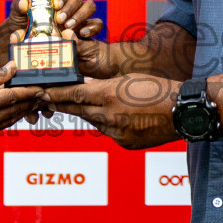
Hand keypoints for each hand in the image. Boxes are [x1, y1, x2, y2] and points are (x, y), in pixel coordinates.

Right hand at [0, 62, 44, 139]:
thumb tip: (12, 69)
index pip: (11, 98)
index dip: (28, 92)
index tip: (41, 87)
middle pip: (14, 112)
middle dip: (31, 102)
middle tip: (44, 94)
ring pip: (9, 121)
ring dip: (23, 111)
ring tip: (34, 101)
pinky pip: (0, 126)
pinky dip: (10, 117)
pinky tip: (16, 109)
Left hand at [10, 0, 101, 40]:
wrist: (30, 44)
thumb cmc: (23, 25)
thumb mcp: (17, 16)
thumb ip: (19, 7)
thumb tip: (24, 3)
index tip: (56, 4)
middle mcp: (69, 1)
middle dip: (70, 7)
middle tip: (61, 20)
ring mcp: (80, 13)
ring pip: (90, 5)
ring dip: (81, 15)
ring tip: (70, 27)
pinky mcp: (87, 27)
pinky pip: (97, 23)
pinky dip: (93, 27)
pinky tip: (83, 34)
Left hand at [44, 75, 180, 148]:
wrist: (182, 111)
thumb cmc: (158, 89)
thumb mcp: (128, 79)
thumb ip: (104, 85)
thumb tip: (86, 87)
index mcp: (109, 95)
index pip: (74, 94)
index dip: (55, 93)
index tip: (40, 92)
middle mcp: (109, 116)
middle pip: (78, 109)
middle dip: (62, 104)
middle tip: (46, 99)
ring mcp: (116, 132)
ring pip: (94, 121)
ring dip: (90, 113)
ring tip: (91, 104)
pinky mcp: (124, 142)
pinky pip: (110, 132)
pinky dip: (109, 124)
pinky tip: (120, 117)